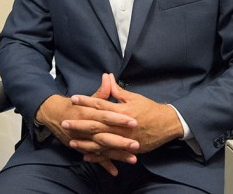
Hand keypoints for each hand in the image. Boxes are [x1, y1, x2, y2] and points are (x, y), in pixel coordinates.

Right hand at [35, 74, 137, 175]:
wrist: (53, 115)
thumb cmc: (73, 106)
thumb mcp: (87, 99)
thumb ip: (101, 91)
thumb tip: (108, 77)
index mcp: (88, 113)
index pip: (106, 115)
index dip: (119, 119)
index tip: (134, 122)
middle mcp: (86, 128)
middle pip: (105, 135)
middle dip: (121, 141)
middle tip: (136, 144)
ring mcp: (84, 140)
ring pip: (102, 149)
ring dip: (117, 154)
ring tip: (133, 158)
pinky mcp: (82, 148)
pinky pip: (95, 158)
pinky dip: (104, 165)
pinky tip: (116, 171)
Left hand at [65, 74, 183, 157]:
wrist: (167, 125)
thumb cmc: (150, 109)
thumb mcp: (134, 97)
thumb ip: (117, 90)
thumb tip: (107, 77)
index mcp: (121, 110)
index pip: (100, 104)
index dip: (86, 101)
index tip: (74, 99)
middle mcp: (121, 125)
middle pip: (97, 124)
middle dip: (80, 123)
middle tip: (65, 122)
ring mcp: (124, 138)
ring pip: (101, 141)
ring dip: (85, 141)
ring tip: (71, 141)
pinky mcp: (127, 148)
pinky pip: (110, 153)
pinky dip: (97, 155)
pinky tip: (86, 155)